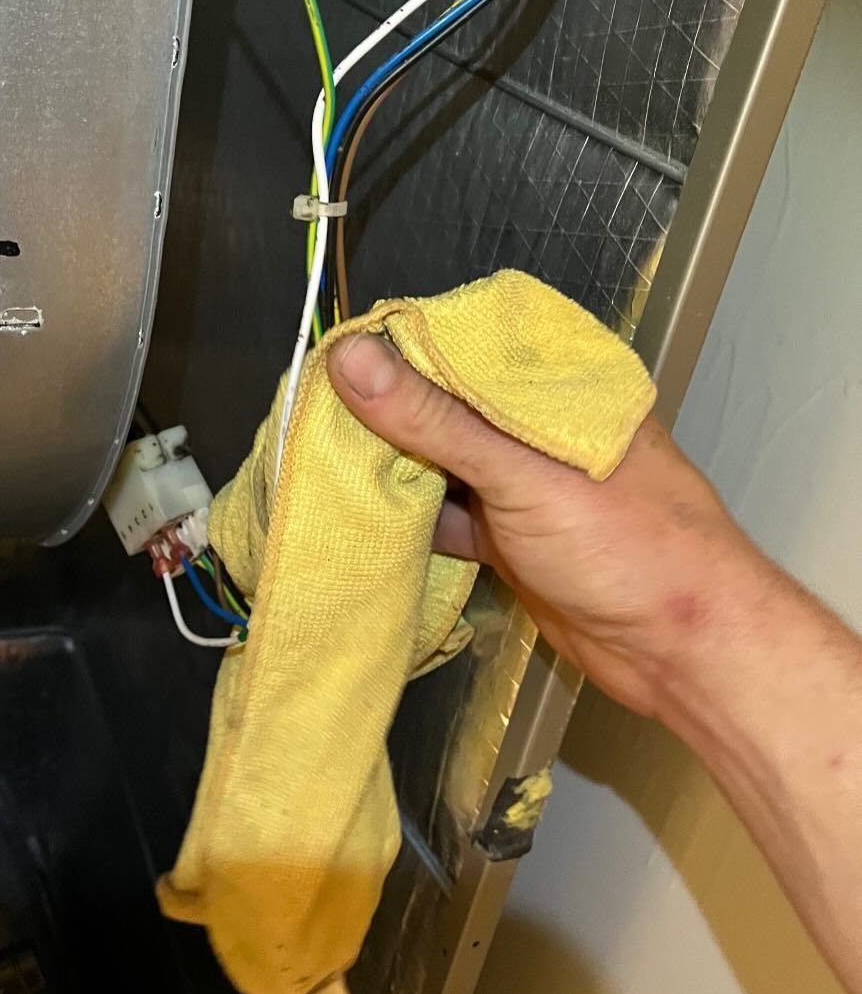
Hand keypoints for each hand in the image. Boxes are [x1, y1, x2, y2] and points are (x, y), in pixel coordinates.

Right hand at [327, 332, 760, 720]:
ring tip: (320, 465)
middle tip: (310, 420)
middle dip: (384, 414)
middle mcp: (540, 426)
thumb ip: (435, 418)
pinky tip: (363, 520)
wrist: (682, 651)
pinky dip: (412, 522)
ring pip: (442, 463)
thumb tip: (354, 358)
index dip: (399, 347)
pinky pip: (449, 517)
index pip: (465, 342)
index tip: (331, 358)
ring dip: (392, 470)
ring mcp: (527, 484)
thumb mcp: (522, 473)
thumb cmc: (628, 547)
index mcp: (561, 384)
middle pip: (446, 404)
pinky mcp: (513, 537)